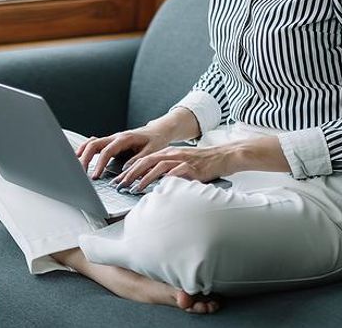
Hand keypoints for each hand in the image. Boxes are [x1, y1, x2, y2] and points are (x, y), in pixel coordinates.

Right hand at [76, 127, 171, 178]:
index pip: (106, 151)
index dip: (99, 164)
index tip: (95, 176)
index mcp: (124, 139)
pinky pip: (94, 144)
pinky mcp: (111, 143)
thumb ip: (138, 161)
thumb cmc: (155, 140)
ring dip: (82, 154)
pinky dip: (86, 150)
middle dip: (84, 158)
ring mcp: (111, 139)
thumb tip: (125, 171)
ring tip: (77, 166)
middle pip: (93, 145)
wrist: (157, 131)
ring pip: (91, 143)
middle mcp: (115, 137)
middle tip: (81, 173)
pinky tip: (80, 157)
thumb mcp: (151, 152)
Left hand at [112, 144, 232, 191]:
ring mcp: (182, 160)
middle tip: (120, 184)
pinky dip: (167, 178)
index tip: (118, 179)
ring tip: (135, 188)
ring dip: (145, 177)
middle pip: (146, 161)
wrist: (223, 156)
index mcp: (167, 153)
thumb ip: (167, 171)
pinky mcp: (192, 167)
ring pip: (158, 166)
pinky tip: (160, 186)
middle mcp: (172, 154)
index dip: (129, 169)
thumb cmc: (202, 164)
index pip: (143, 159)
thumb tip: (153, 184)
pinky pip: (177, 171)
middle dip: (131, 173)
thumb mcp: (181, 164)